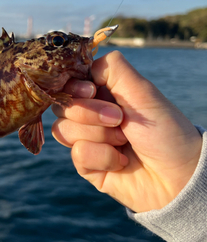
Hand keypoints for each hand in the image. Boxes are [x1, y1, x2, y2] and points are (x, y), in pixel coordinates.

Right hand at [52, 51, 202, 212]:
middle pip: (63, 106)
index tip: (91, 90)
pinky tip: (121, 161)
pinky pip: (77, 155)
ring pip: (63, 130)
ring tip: (124, 142)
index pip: (69, 83)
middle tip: (120, 120)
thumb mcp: (141, 90)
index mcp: (103, 93)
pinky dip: (102, 157)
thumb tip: (84, 65)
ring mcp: (87, 140)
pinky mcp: (87, 165)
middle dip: (91, 113)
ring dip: (99, 136)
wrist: (178, 176)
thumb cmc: (165, 131)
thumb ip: (112, 67)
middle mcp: (91, 114)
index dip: (74, 87)